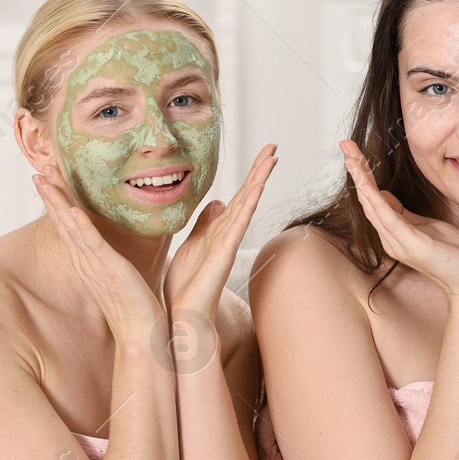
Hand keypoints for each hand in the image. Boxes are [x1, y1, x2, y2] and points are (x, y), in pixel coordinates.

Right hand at [33, 161, 163, 344]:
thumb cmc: (135, 306)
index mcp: (89, 259)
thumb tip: (116, 245)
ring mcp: (95, 265)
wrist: (142, 335)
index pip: (68, 223)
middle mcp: (86, 260)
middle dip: (51, 194)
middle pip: (63, 221)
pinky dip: (81, 227)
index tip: (47, 176)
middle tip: (39, 168)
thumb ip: (113, 257)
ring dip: (57, 202)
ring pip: (71, 227)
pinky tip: (71, 210)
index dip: (57, 199)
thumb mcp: (120, 275)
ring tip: (44, 179)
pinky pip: (92, 245)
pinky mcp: (110, 271)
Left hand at [164, 143, 277, 319]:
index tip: (263, 152)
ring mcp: (229, 241)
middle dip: (260, 169)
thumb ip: (206, 223)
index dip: (250, 173)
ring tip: (272, 157)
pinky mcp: (225, 251)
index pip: (239, 194)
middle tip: (274, 146)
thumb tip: (218, 202)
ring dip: (259, 179)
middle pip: (248, 194)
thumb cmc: (186, 284)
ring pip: (247, 204)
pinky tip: (257, 186)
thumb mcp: (192, 243)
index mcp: (219, 228)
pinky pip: (239, 223)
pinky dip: (249, 203)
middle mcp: (228, 232)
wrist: (184, 313)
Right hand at [340, 139, 458, 295]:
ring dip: (362, 180)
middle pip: (367, 199)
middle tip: (344, 143)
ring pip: (373, 206)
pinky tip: (367, 186)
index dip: (362, 174)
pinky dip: (377, 201)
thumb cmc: (455, 255)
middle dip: (356, 170)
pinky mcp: (413, 246)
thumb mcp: (426, 226)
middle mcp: (391, 239)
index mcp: (394, 232)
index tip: (353, 151)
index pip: (373, 198)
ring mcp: (400, 243)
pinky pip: (390, 220)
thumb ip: (403, 213)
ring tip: (351, 157)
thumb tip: (383, 194)